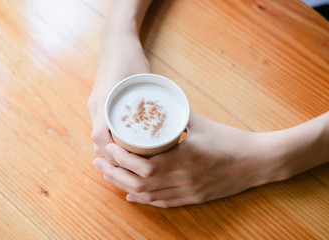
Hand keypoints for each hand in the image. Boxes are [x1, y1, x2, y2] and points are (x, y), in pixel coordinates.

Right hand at [88, 36, 149, 164]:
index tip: (125, 165)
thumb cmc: (130, 58)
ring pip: (98, 135)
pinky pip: (100, 125)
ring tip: (127, 162)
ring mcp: (96, 104)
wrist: (116, 41)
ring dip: (108, 149)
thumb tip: (169, 124)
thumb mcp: (143, 80)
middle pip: (97, 140)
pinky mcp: (99, 102)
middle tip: (129, 169)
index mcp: (103, 103)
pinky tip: (122, 144)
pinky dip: (108, 138)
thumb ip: (151, 101)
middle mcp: (96, 106)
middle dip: (110, 157)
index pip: (99, 137)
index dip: (111, 155)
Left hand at [93, 111, 273, 207]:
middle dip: (114, 173)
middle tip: (98, 163)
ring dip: (125, 187)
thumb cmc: (230, 140)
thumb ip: (177, 113)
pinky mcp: (194, 198)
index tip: (108, 149)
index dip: (121, 159)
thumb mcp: (201, 122)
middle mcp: (183, 180)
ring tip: (108, 176)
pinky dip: (144, 200)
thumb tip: (158, 102)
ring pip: (148, 195)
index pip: (143, 166)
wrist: (257, 161)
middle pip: (139, 183)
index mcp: (184, 159)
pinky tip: (131, 197)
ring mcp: (188, 192)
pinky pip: (164, 203)